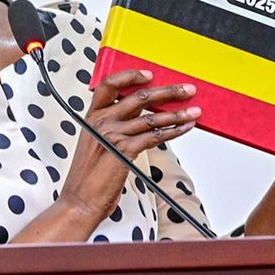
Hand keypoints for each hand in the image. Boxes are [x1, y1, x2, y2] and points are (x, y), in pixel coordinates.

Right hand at [59, 69, 199, 225]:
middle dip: (168, 92)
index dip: (130, 76)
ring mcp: (113, 135)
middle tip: (186, 90)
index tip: (149, 74)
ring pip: (152, 117)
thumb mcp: (97, 143)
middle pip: (139, 97)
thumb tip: (142, 116)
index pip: (109, 84)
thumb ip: (115, 127)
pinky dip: (174, 131)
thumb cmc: (89, 176)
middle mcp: (102, 121)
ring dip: (178, 114)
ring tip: (194, 111)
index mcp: (93, 116)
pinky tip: (184, 128)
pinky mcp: (125, 150)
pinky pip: (155, 136)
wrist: (80, 201)